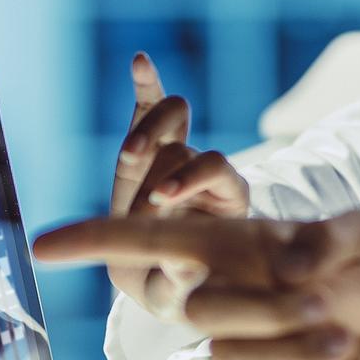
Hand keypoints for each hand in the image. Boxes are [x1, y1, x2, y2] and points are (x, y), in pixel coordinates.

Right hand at [33, 210, 359, 359]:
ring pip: (225, 355)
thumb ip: (329, 236)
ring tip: (340, 332)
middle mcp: (219, 289)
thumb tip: (283, 263)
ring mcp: (230, 341)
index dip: (95, 239)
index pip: (150, 238)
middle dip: (267, 310)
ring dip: (292, 346)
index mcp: (232, 240)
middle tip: (325, 302)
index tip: (43, 243)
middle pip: (196, 307)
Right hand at [110, 52, 251, 320]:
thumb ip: (182, 285)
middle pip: (189, 143)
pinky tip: (139, 62)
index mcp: (228, 199)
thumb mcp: (179, 298)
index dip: (189, 180)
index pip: (215, 169)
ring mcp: (178, 154)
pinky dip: (146, 86)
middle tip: (148, 194)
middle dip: (162, 168)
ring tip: (130, 155)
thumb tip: (186, 268)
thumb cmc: (176, 293)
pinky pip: (149, 107)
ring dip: (148, 133)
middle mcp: (207, 171)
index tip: (161, 201)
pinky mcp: (149, 146)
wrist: (165, 281)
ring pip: (169, 120)